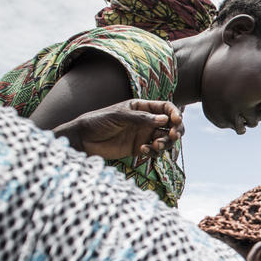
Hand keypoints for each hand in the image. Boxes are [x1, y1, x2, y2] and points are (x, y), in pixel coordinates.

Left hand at [56, 99, 182, 160]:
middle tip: (172, 137)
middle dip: (175, 131)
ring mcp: (143, 135)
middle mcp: (146, 121)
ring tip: (156, 146)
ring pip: (165, 139)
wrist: (83, 139)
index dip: (175, 113)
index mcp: (142, 107)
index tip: (176, 121)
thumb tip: (164, 119)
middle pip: (170, 125)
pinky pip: (155, 151)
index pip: (165, 108)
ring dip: (165, 143)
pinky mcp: (139, 148)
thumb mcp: (119, 116)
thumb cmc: (98, 121)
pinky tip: (143, 150)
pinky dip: (153, 152)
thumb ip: (142, 118)